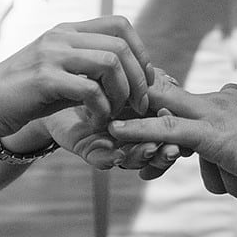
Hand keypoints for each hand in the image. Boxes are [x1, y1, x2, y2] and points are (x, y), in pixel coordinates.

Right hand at [0, 15, 152, 138]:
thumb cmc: (21, 95)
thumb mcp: (58, 73)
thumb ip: (86, 69)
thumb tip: (126, 78)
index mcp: (67, 31)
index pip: (120, 24)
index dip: (140, 51)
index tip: (143, 81)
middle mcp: (61, 36)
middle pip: (121, 45)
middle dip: (138, 78)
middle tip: (139, 104)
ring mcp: (52, 55)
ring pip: (110, 63)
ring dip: (122, 93)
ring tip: (116, 113)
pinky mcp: (44, 79)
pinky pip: (90, 89)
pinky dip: (102, 108)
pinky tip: (95, 121)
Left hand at [44, 67, 183, 178]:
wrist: (54, 88)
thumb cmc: (92, 79)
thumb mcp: (120, 77)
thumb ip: (142, 82)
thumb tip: (168, 80)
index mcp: (142, 118)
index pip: (165, 131)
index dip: (175, 132)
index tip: (182, 125)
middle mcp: (129, 136)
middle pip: (153, 149)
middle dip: (164, 152)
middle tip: (172, 149)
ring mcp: (111, 145)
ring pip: (131, 158)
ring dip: (141, 156)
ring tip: (149, 149)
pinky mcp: (89, 150)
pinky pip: (101, 159)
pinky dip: (109, 158)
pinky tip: (116, 156)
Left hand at [107, 80, 236, 210]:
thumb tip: (233, 157)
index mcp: (232, 102)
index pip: (185, 104)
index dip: (159, 113)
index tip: (137, 114)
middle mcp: (221, 101)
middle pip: (167, 104)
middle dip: (141, 114)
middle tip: (112, 121)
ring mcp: (215, 115)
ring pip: (169, 129)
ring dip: (187, 163)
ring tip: (230, 173)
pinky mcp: (213, 133)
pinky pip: (165, 129)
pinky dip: (138, 129)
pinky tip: (115, 130)